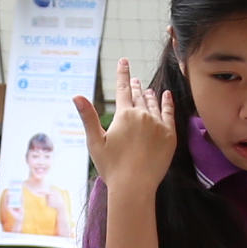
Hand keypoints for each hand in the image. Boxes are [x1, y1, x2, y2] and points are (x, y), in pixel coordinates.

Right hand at [74, 60, 178, 192]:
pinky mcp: (169, 135)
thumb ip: (88, 116)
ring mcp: (158, 125)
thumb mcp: (95, 142)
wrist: (134, 186)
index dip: (122, 74)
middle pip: (138, 96)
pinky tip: (166, 95)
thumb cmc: (111, 167)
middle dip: (135, 86)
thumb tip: (76, 96)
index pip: (122, 89)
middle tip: (134, 79)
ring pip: (153, 104)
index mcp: (124, 115)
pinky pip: (169, 113)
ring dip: (149, 95)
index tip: (124, 61)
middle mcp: (142, 115)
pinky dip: (167, 102)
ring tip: (147, 89)